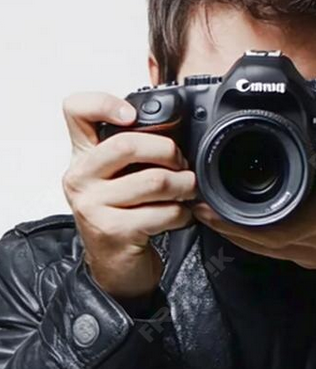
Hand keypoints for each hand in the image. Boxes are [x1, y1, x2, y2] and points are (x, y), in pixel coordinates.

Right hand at [62, 92, 195, 300]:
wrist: (115, 265)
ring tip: (187, 189)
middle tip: (181, 164)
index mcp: (83, 156)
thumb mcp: (120, 175)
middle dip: (169, 151)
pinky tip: (180, 215)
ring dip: (184, 185)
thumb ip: (134, 148)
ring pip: (154, 180)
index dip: (103, 102)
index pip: (76, 111)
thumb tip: (177, 125)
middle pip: (127, 143)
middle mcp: (80, 178)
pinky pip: (163, 212)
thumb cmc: (124, 212)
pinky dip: (182, 213)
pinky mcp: (113, 232)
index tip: (132, 115)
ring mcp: (93, 206)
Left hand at [192, 71, 315, 292]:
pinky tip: (236, 227)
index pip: (263, 222)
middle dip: (217, 221)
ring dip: (228, 232)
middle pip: (247, 239)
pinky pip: (267, 252)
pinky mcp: (305, 257)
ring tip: (205, 211)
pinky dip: (247, 240)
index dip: (228, 215)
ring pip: (254, 249)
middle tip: (193, 199)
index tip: (205, 197)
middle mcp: (304, 239)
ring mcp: (302, 252)